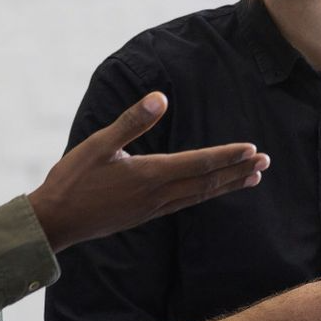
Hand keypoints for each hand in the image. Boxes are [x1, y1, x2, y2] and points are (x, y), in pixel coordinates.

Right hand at [29, 92, 269, 252]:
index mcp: (149, 175)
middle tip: (266, 162)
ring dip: (227, 185)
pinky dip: (206, 195)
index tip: (252, 150)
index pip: (198, 164)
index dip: (226, 156)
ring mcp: (153, 209)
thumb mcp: (99, 144)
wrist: (55, 222)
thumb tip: (160, 98)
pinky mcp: (146, 215)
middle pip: (207, 182)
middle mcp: (157, 195)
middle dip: (237, 171)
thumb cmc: (73, 180)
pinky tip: (212, 191)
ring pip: (199, 196)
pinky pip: (185, 204)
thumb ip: (132, 121)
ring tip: (252, 177)